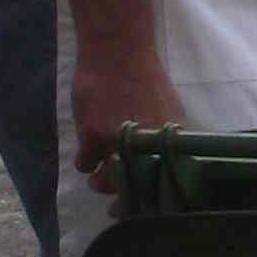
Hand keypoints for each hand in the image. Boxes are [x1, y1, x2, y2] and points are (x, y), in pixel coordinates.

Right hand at [70, 41, 186, 191]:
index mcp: (171, 138)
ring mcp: (120, 141)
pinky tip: (87, 153)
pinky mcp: (93, 135)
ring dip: (101, 182)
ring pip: (106, 180)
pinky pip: (85, 165)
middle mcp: (149, 144)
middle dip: (123, 197)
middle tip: (115, 201)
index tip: (142, 206)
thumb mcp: (168, 109)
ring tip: (98, 178)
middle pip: (135, 186)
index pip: (164, 181)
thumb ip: (164, 138)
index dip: (151, 198)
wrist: (118, 50)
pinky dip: (85, 162)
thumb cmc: (143, 77)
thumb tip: (160, 165)